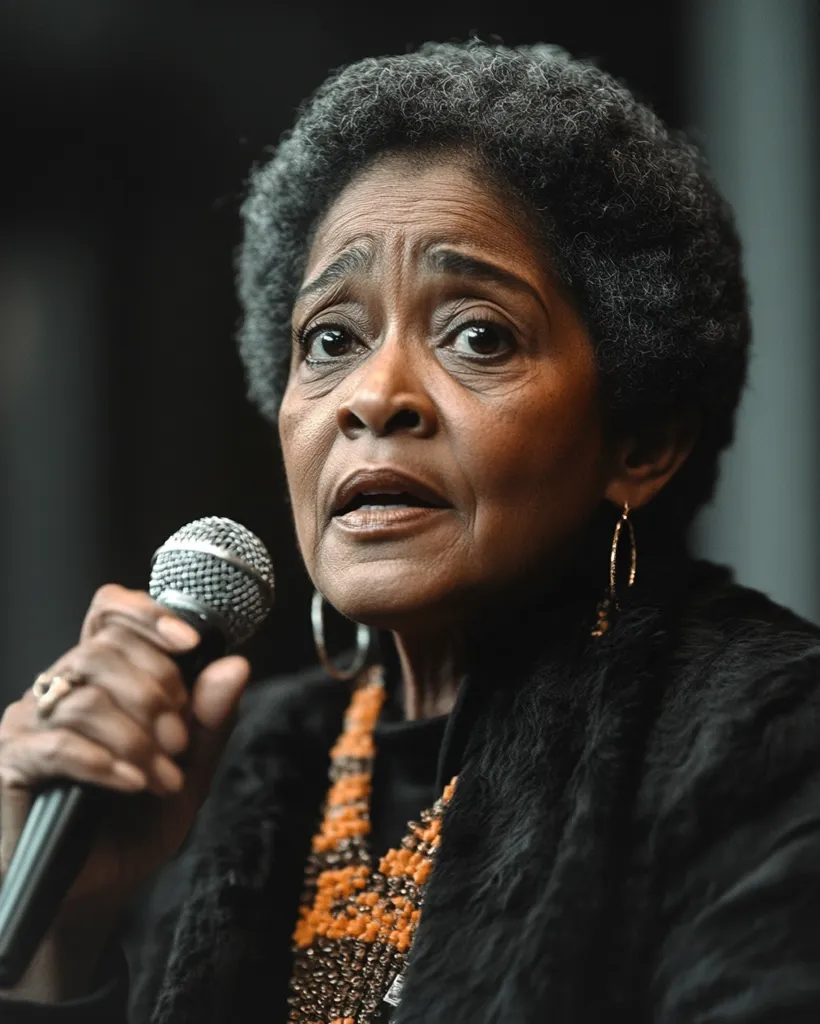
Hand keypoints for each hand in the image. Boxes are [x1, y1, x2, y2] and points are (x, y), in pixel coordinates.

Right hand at [0, 584, 249, 945]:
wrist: (94, 894)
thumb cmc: (134, 825)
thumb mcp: (190, 772)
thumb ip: (210, 720)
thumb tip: (236, 665)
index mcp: (100, 678)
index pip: (109, 613)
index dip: (147, 614)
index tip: (192, 642)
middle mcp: (58, 690)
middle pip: (101, 650)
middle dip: (156, 691)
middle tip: (180, 742)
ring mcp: (28, 725)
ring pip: (85, 697)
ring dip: (138, 737)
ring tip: (165, 778)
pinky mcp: (10, 764)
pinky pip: (57, 745)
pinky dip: (105, 762)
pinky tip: (133, 784)